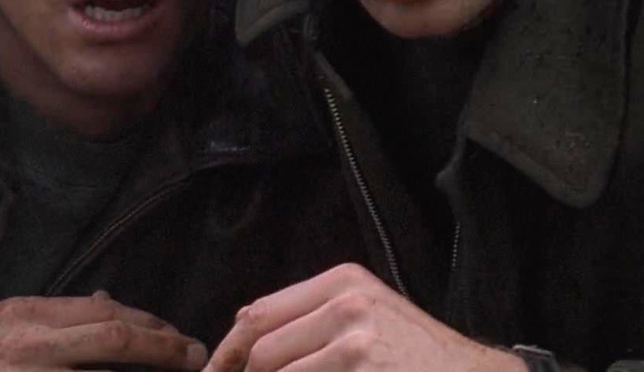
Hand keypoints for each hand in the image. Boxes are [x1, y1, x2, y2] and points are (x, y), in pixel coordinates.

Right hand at [0, 290, 206, 370]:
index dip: (151, 325)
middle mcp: (34, 349)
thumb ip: (64, 312)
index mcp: (33, 317)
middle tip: (195, 355)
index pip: (107, 315)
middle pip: (114, 341)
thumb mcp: (15, 313)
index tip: (177, 335)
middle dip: (163, 348)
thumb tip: (111, 304)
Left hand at [203, 263, 524, 371]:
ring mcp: (355, 339)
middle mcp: (346, 302)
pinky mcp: (361, 368)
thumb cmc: (417, 355)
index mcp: (342, 280)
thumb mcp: (368, 314)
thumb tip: (244, 338)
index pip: (258, 314)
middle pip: (261, 351)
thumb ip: (312, 318)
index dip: (227, 353)